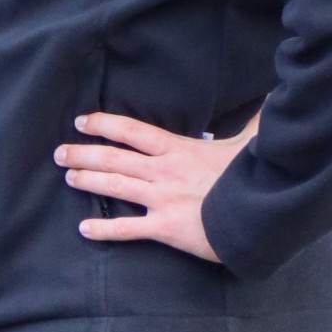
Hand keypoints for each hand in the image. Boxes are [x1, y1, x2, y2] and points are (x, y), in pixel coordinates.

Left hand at [53, 111, 258, 263]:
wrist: (258, 215)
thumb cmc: (250, 179)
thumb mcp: (248, 146)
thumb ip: (251, 124)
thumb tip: (271, 102)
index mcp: (177, 149)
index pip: (132, 131)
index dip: (103, 124)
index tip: (82, 122)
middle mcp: (163, 171)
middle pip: (113, 158)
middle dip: (83, 154)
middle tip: (60, 154)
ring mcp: (161, 199)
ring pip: (114, 186)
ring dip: (88, 181)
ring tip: (69, 178)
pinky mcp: (165, 227)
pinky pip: (128, 228)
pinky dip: (104, 229)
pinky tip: (85, 229)